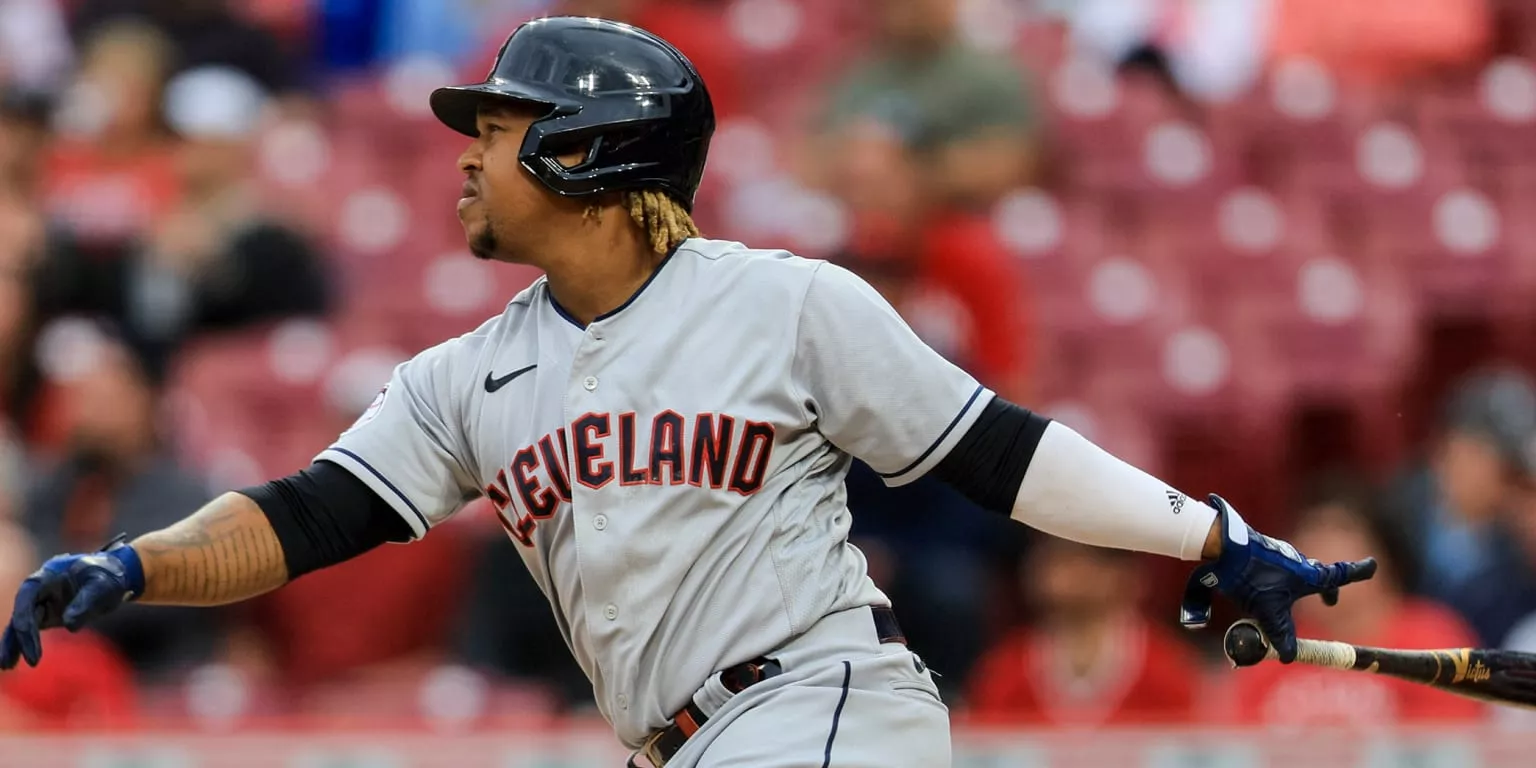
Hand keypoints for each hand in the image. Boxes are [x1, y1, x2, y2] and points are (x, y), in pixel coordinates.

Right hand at [0, 538, 144, 669]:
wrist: (115, 577)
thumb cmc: (108, 576)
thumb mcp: (103, 585)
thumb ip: (86, 602)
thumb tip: (69, 626)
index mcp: (49, 574)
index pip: (28, 593)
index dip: (25, 613)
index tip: (28, 633)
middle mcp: (40, 589)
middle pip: (23, 611)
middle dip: (20, 636)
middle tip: (26, 660)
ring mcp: (42, 603)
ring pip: (22, 624)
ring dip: (14, 643)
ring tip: (6, 666)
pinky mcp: (47, 616)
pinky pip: (31, 632)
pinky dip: (24, 644)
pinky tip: (14, 661)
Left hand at [1178, 495, 1376, 662]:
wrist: (1224, 548)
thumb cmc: (1252, 578)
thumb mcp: (1267, 612)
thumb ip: (1280, 635)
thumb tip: (1289, 657)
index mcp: (1308, 576)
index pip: (1340, 576)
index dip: (1357, 573)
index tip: (1372, 566)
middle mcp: (1299, 563)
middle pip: (1319, 576)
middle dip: (1325, 589)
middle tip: (1329, 601)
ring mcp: (1281, 556)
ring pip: (1295, 573)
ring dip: (1295, 587)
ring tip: (1281, 602)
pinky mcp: (1264, 554)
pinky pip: (1276, 569)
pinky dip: (1275, 581)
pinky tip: (1256, 588)